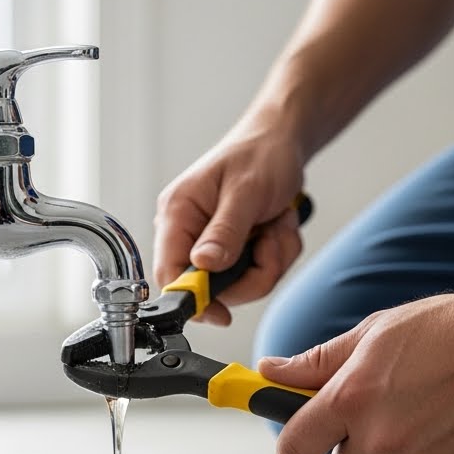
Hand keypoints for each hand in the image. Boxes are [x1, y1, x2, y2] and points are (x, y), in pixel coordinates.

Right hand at [153, 123, 306, 325]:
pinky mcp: (235, 247)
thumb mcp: (245, 191)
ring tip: (277, 224)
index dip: (193, 299)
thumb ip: (225, 231)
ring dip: (271, 258)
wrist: (283, 140)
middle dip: (252, 272)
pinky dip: (278, 252)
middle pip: (212, 287)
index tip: (222, 313)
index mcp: (178, 213)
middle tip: (270, 240)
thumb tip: (203, 266)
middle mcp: (190, 231)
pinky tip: (278, 224)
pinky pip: (259, 271)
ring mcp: (213, 242)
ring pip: (242, 282)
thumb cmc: (260, 154)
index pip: (169, 273)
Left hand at [258, 293, 453, 453]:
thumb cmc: (441, 330)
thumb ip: (317, 362)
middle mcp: (380, 435)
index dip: (293, 447)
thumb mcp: (373, 333)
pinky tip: (443, 430)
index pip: (294, 447)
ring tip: (420, 415)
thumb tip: (273, 371)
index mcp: (352, 397)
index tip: (298, 443)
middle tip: (381, 413)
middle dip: (354, 448)